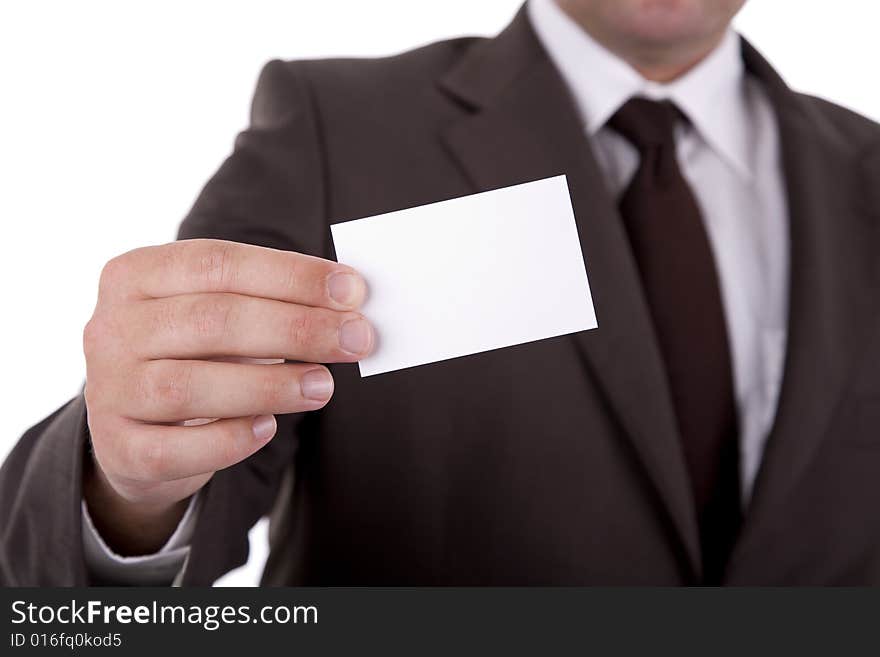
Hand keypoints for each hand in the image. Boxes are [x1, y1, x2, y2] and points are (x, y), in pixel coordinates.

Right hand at [82, 239, 371, 553]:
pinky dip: (229, 440)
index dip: (292, 276)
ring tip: (324, 386)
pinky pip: (177, 449)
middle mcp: (111, 328)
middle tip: (357, 339)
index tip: (354, 290)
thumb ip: (271, 304)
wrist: (138, 423)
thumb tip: (349, 306)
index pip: (220, 264)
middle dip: (297, 328)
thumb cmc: (196, 354)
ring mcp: (108, 390)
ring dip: (270, 385)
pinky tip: (268, 428)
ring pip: (191, 386)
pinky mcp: (118, 448)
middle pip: (212, 321)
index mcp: (136, 275)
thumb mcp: (218, 313)